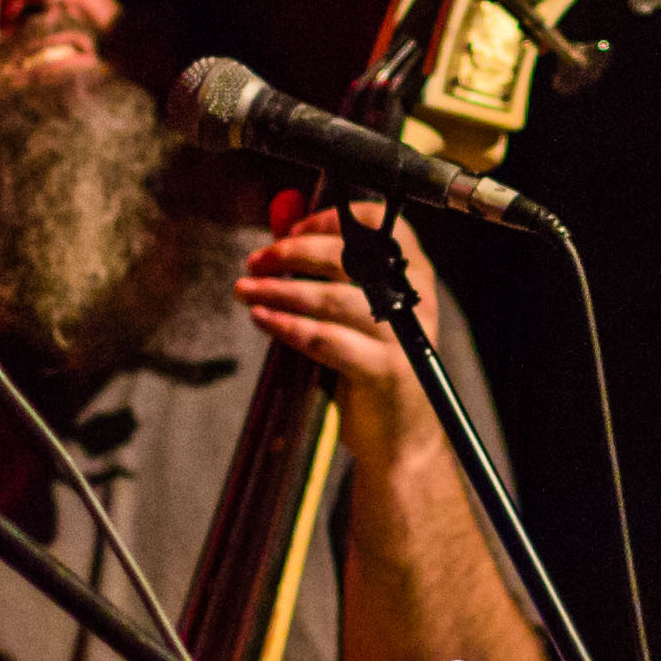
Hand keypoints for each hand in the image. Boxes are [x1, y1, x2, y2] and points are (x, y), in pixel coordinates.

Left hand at [238, 192, 439, 463]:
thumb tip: (280, 221)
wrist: (400, 440)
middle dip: (292, 254)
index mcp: (412, 275)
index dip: (331, 220)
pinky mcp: (388, 372)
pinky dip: (289, 326)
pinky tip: (262, 319)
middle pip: (349, 256)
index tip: (290, 230)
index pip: (381, 223)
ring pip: (334, 299)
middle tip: (254, 262)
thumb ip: (321, 269)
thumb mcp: (350, 312)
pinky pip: (329, 341)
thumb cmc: (369, 368)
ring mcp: (405, 337)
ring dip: (281, 290)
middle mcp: (415, 299)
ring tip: (245, 291)